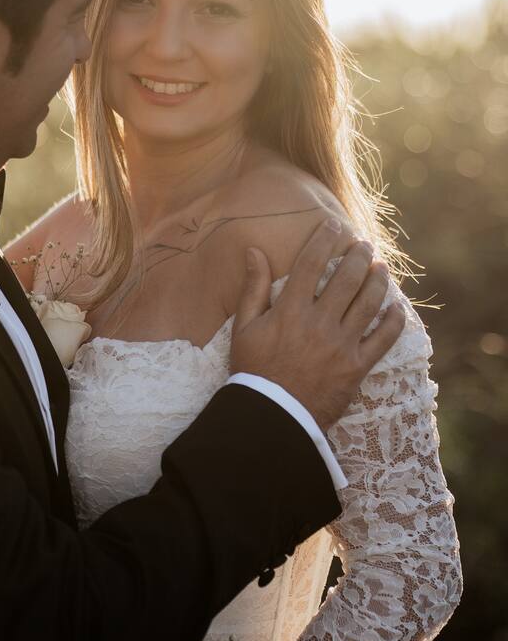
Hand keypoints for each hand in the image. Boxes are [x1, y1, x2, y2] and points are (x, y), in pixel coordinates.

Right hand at [229, 217, 405, 432]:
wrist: (272, 416)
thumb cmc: (253, 370)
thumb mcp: (243, 328)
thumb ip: (252, 288)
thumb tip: (254, 251)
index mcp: (290, 310)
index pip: (312, 263)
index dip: (325, 238)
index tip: (333, 224)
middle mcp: (319, 322)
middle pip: (347, 278)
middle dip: (359, 255)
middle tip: (364, 245)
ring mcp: (341, 344)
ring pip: (369, 303)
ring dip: (378, 280)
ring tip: (381, 267)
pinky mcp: (357, 367)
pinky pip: (383, 339)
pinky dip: (393, 321)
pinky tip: (397, 307)